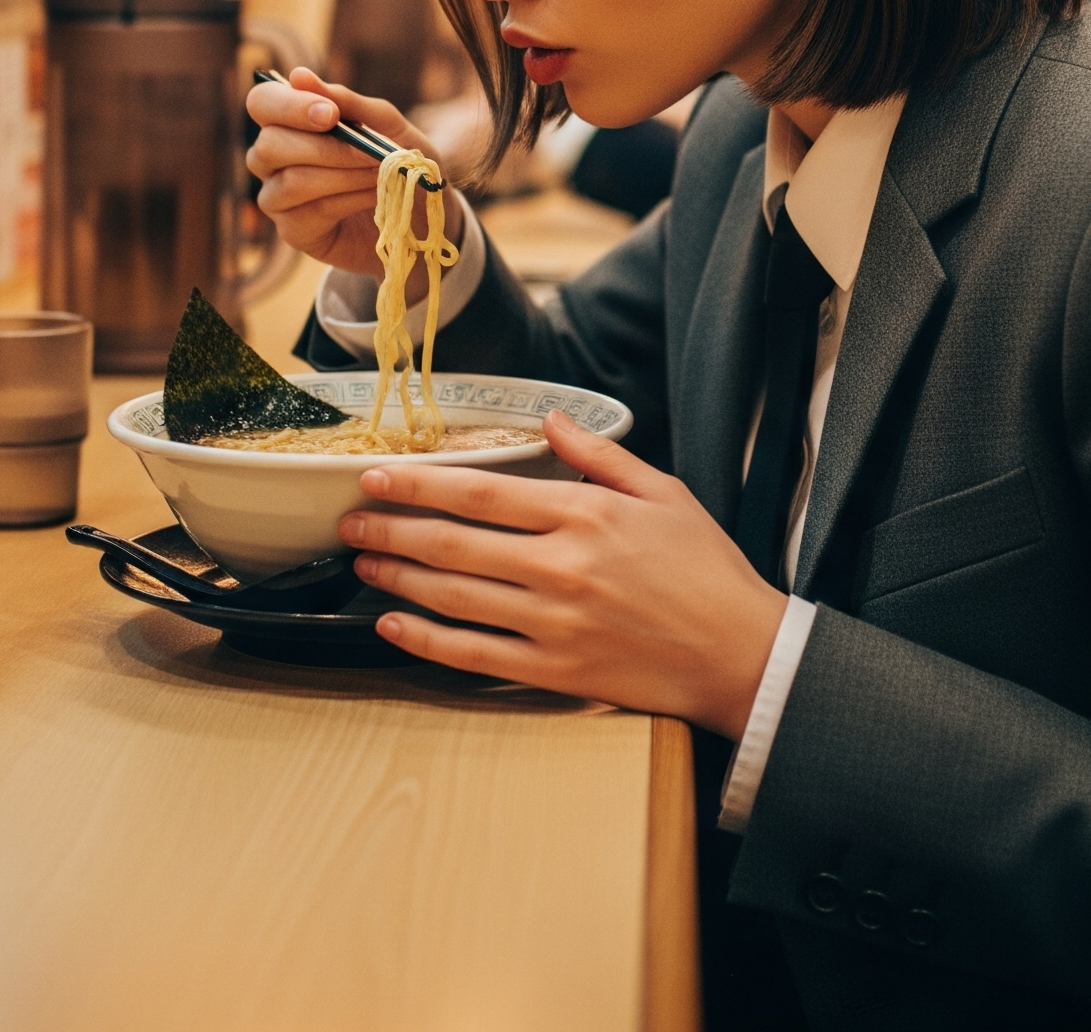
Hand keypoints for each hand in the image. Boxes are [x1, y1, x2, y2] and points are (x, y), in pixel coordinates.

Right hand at [245, 67, 465, 279]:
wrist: (423, 216)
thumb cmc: (400, 162)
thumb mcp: (387, 126)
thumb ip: (347, 103)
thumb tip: (299, 76)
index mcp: (290, 121)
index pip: (262, 102)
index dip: (289, 105)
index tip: (330, 114)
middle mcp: (273, 157)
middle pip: (269, 144)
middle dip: (325, 147)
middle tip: (370, 152)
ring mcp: (278, 196)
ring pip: (290, 181)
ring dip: (344, 175)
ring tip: (381, 174)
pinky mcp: (294, 230)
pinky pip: (309, 212)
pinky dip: (348, 199)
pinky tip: (374, 196)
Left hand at [341, 412, 787, 738]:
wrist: (741, 654)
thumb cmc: (706, 569)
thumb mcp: (663, 493)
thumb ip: (600, 454)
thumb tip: (550, 418)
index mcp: (586, 514)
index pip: (483, 491)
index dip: (420, 482)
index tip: (376, 474)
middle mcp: (562, 566)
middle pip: (454, 543)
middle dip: (392, 526)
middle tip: (350, 517)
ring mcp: (554, 624)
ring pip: (454, 597)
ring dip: (398, 576)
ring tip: (362, 560)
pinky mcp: (555, 671)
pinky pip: (473, 655)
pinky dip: (425, 640)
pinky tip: (393, 624)